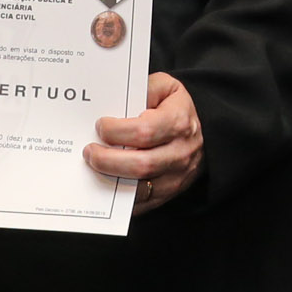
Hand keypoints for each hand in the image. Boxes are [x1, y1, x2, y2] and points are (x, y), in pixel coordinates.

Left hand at [90, 70, 204, 208]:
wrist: (201, 135)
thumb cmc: (176, 109)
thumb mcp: (166, 87)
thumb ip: (144, 88)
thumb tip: (117, 96)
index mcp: (179, 123)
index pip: (144, 132)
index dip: (117, 131)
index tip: (101, 126)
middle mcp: (180, 153)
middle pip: (140, 165)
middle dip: (107, 160)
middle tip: (89, 152)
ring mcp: (175, 177)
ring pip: (139, 188)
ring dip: (110, 179)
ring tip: (94, 167)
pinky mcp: (167, 194)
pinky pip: (139, 203)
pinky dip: (118, 197)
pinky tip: (104, 183)